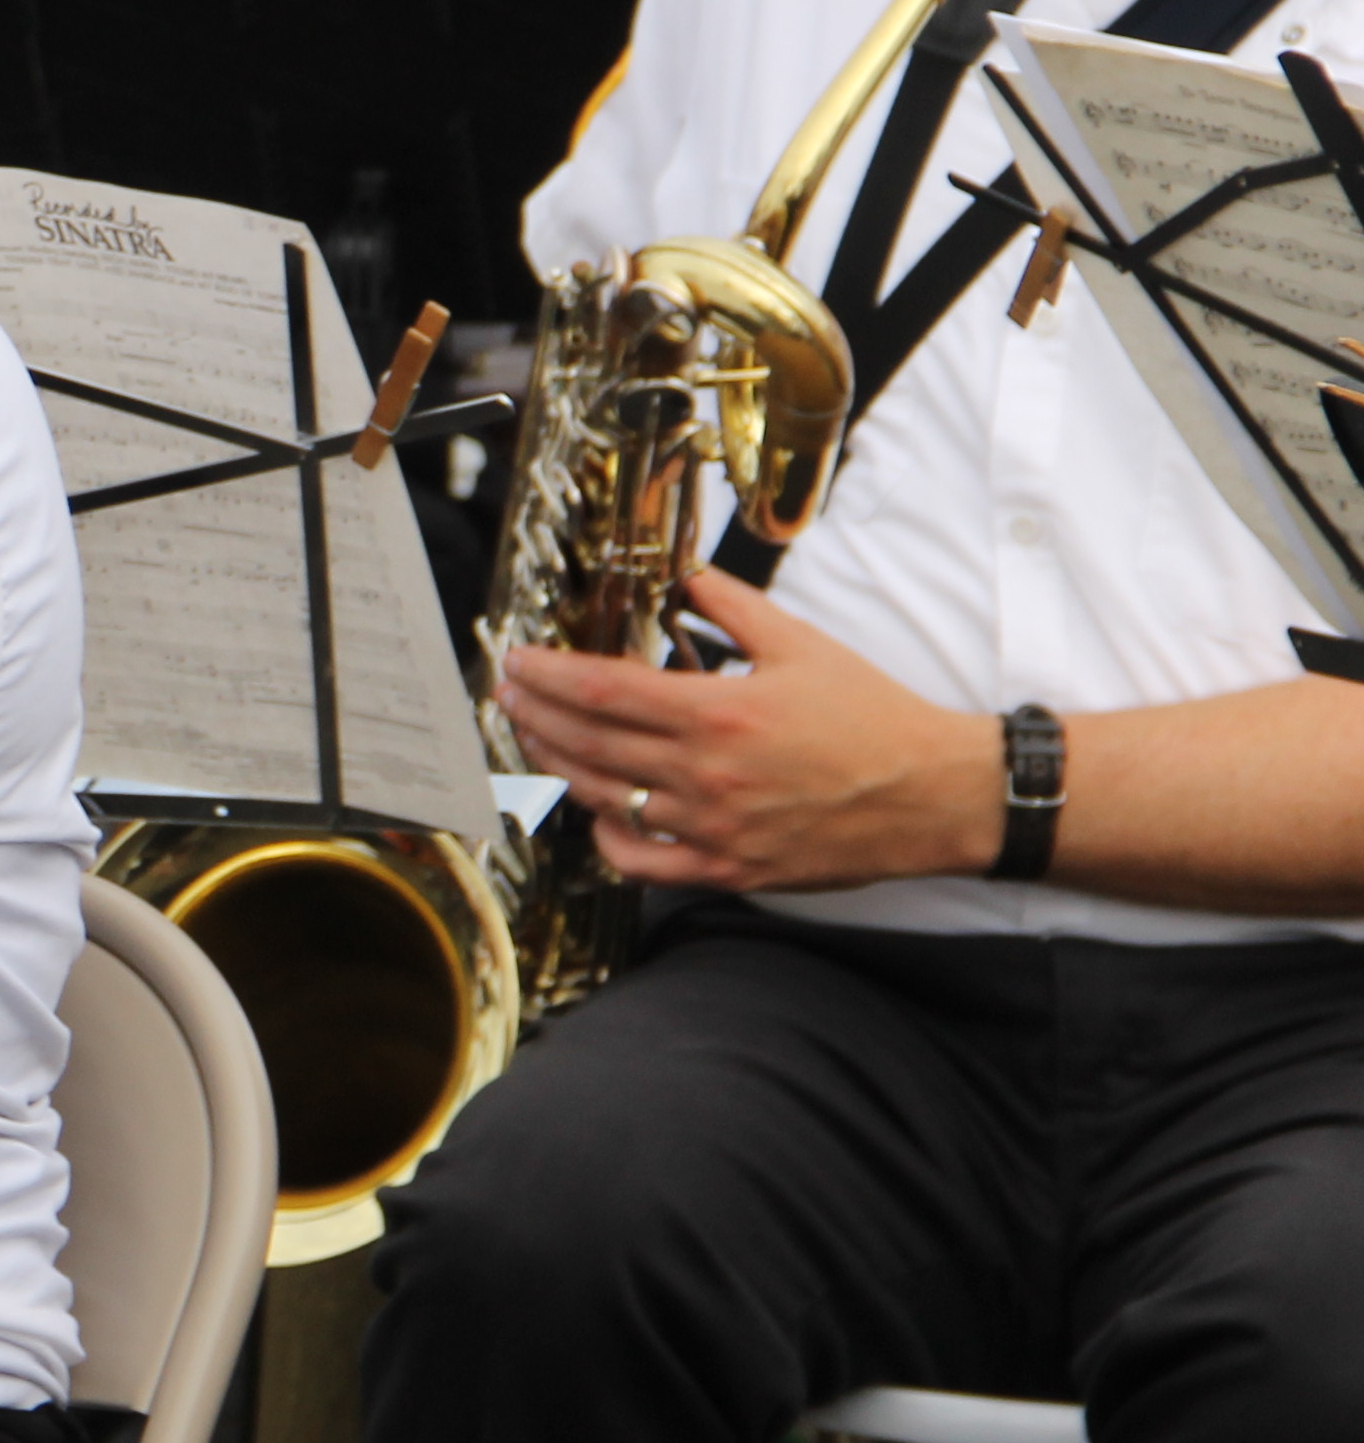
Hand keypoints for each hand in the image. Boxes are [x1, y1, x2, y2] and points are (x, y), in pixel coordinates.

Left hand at [492, 568, 999, 891]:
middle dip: (535, 716)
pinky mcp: (729, 868)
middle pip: (589, 744)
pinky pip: (644, 863)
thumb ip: (733, 606)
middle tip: (507, 696)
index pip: (602, 692)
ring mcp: (713, 827)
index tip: (516, 662)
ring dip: (559, 767)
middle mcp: (706, 774)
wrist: (935, 795)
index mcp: (718, 714)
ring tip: (536, 740)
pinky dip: (608, 839)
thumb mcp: (802, 645)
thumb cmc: (873, 719)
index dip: (546, 676)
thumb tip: (687, 574)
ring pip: (606, 801)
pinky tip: (596, 814)